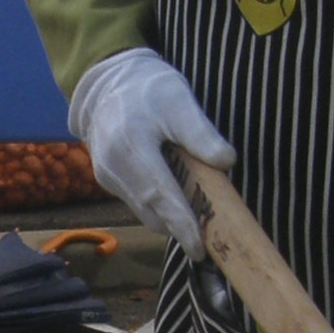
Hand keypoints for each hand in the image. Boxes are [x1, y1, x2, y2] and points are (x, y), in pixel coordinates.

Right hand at [67, 48, 233, 257]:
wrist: (108, 84)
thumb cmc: (149, 90)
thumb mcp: (180, 101)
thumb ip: (201, 133)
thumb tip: (227, 162)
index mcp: (132, 147)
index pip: (161, 195)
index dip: (182, 225)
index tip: (200, 248)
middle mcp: (113, 168)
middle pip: (152, 212)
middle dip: (180, 227)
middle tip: (210, 232)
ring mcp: (107, 176)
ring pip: (143, 211)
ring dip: (169, 217)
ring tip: (196, 210)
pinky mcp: (106, 180)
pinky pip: (136, 202)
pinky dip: (157, 204)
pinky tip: (174, 192)